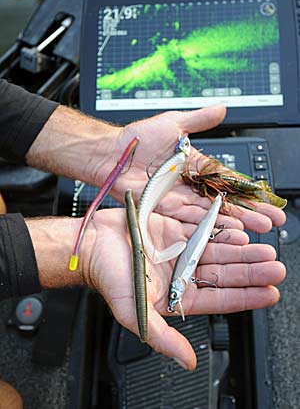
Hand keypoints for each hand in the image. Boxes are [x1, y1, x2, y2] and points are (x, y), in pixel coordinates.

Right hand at [82, 207, 285, 370]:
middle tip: (275, 267)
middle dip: (251, 270)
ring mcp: (180, 249)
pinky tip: (240, 233)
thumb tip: (188, 362)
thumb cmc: (109, 277)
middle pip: (224, 273)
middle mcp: (182, 273)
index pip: (219, 298)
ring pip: (218, 250)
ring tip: (265, 249)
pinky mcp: (175, 229)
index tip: (269, 293)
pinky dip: (222, 231)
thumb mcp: (135, 312)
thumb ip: (162, 337)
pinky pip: (203, 230)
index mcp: (176, 295)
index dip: (245, 296)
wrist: (93, 244)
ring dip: (242, 250)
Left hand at [88, 105, 285, 231]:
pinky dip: (209, 226)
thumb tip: (222, 108)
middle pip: (225, 201)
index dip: (248, 190)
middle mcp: (190, 185)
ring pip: (212, 214)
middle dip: (250, 211)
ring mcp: (179, 199)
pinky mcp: (165, 209)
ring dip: (235, 222)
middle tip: (271, 221)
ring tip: (257, 230)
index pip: (229, 180)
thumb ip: (199, 119)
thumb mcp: (173, 123)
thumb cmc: (138, 138)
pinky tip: (228, 233)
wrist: (111, 154)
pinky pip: (191, 220)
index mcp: (196, 166)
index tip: (266, 199)